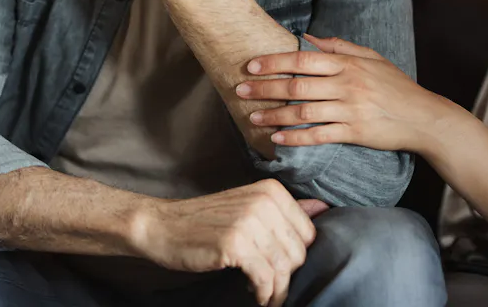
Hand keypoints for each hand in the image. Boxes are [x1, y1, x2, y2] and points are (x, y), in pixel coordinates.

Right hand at [134, 180, 329, 306]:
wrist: (162, 226)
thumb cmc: (206, 221)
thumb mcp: (248, 208)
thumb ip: (286, 210)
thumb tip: (324, 208)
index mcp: (271, 191)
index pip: (308, 234)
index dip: (295, 256)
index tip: (279, 267)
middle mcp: (263, 202)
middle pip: (298, 253)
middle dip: (286, 275)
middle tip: (269, 284)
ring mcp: (249, 222)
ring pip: (283, 269)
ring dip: (276, 290)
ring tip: (264, 295)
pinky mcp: (235, 245)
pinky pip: (265, 279)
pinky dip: (264, 294)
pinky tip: (255, 295)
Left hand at [235, 35, 459, 155]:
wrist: (423, 117)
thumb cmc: (395, 86)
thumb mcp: (371, 58)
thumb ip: (338, 47)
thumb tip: (306, 38)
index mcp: (348, 64)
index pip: (303, 59)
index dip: (274, 61)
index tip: (251, 65)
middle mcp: (347, 85)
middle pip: (298, 85)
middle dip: (265, 88)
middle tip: (240, 91)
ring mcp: (350, 110)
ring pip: (304, 112)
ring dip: (275, 115)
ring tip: (253, 117)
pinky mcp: (355, 133)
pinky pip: (319, 136)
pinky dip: (297, 138)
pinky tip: (278, 139)